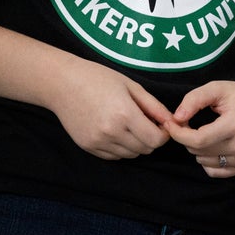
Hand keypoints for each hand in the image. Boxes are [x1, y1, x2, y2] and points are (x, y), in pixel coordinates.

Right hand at [52, 61, 171, 159]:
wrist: (62, 83)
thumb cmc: (98, 78)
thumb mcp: (131, 86)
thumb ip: (153, 106)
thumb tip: (172, 121)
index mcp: (124, 114)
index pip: (155, 140)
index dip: (163, 134)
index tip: (160, 124)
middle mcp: (111, 132)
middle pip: (145, 149)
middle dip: (151, 138)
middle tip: (145, 122)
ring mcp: (98, 142)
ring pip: (130, 155)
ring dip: (136, 144)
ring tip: (129, 124)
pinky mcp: (88, 147)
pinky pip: (114, 156)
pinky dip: (120, 147)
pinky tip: (116, 130)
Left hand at [165, 80, 234, 177]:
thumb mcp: (217, 88)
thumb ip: (194, 99)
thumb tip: (176, 118)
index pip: (198, 139)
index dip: (179, 134)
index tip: (171, 123)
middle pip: (199, 151)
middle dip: (186, 137)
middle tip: (188, 123)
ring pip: (204, 162)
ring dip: (197, 148)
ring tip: (204, 131)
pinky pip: (215, 171)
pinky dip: (207, 160)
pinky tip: (213, 144)